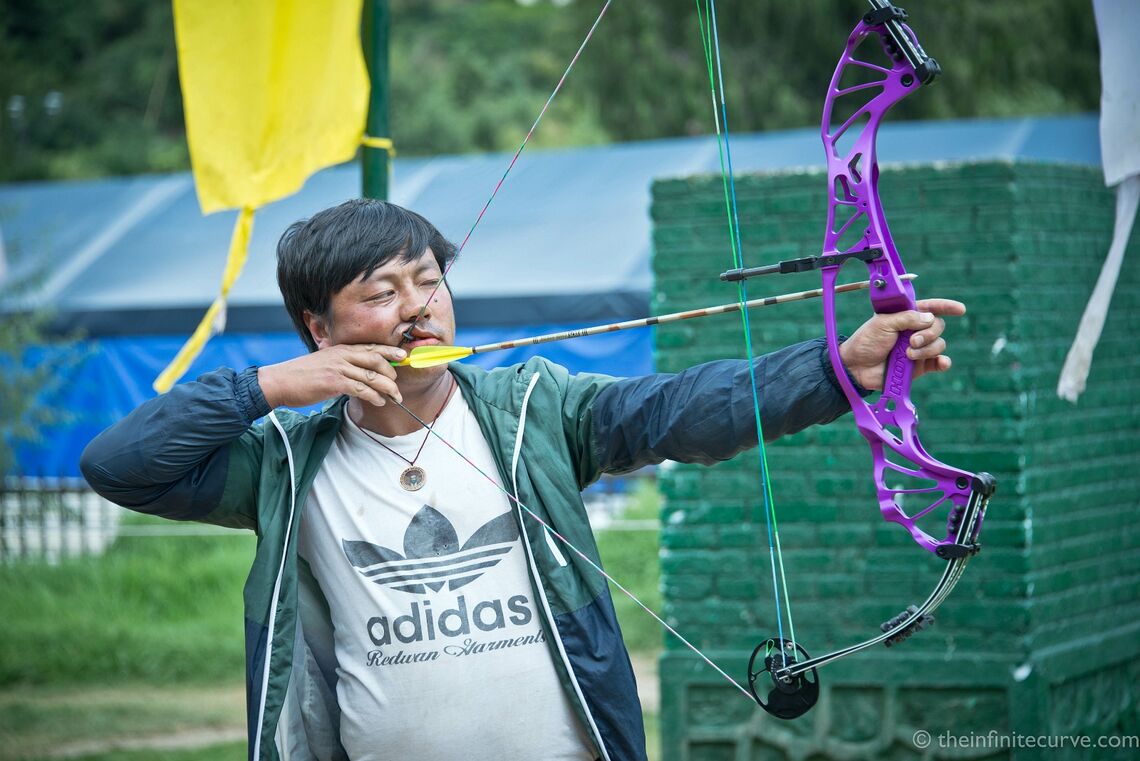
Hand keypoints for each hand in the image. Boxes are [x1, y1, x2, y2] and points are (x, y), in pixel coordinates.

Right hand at [257, 343, 406, 408]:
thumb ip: (341, 365)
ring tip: (395, 397)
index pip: (370, 347)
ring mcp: (338, 368)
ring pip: (372, 376)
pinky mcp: (334, 382)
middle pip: (376, 359)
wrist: (279, 382)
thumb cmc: (301, 376)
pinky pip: (361, 389)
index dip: (389, 351)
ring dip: (387, 388)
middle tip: (398, 385)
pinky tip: (379, 401)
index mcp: (340, 349)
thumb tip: (358, 376)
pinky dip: (374, 396)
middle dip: (391, 372)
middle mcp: (342, 356)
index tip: (403, 356)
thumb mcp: (324, 363)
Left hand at [838, 298, 965, 390]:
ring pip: (939, 344)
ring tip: (908, 354)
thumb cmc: (866, 341)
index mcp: (906, 316)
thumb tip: (930, 318)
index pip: (930, 308)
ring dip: (927, 349)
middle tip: (911, 341)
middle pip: (938, 326)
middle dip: (929, 333)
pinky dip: (943, 362)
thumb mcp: (883, 323)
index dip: (945, 306)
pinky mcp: (920, 366)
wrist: (856, 367)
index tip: (959, 309)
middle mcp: (915, 331)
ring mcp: (919, 349)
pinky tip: (941, 362)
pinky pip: (940, 362)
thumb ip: (907, 318)